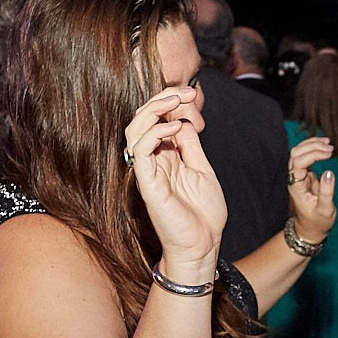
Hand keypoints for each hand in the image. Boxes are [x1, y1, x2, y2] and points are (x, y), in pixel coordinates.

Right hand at [127, 86, 224, 274]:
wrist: (202, 246)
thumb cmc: (203, 214)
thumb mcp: (202, 169)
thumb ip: (190, 145)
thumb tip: (183, 118)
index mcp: (165, 157)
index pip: (156, 120)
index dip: (169, 101)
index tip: (190, 93)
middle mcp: (152, 162)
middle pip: (142, 120)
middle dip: (161, 99)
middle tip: (184, 91)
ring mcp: (147, 172)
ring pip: (134, 130)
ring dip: (153, 110)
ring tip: (175, 102)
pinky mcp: (146, 184)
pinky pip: (139, 152)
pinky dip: (154, 134)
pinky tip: (173, 129)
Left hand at [287, 136, 337, 242]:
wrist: (310, 229)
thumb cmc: (317, 222)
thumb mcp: (325, 210)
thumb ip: (326, 192)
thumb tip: (329, 172)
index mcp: (296, 187)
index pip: (298, 163)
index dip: (313, 154)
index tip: (330, 154)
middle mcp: (294, 178)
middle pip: (295, 153)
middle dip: (312, 146)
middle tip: (330, 147)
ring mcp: (298, 175)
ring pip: (298, 153)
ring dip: (311, 145)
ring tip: (328, 143)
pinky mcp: (304, 174)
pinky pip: (305, 156)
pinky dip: (314, 149)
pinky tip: (324, 147)